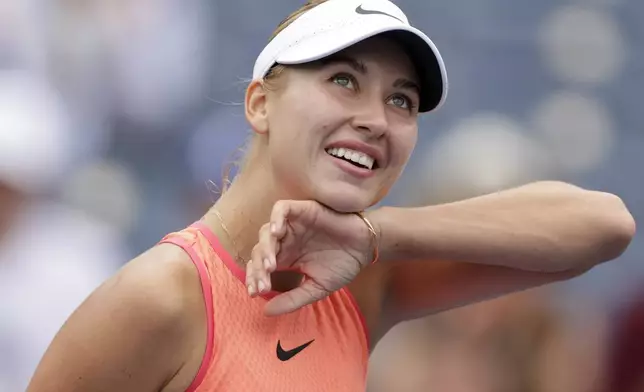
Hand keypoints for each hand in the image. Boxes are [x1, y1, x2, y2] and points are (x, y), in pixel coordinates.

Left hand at [246, 200, 376, 315]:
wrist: (365, 248)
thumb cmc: (342, 265)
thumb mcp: (316, 288)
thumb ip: (292, 299)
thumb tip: (265, 312)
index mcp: (286, 258)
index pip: (260, 266)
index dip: (254, 278)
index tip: (256, 293)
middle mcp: (285, 240)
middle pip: (259, 250)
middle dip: (258, 268)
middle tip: (264, 282)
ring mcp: (292, 225)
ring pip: (266, 231)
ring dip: (265, 247)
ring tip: (270, 264)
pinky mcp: (302, 210)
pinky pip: (282, 209)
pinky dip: (275, 219)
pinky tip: (277, 233)